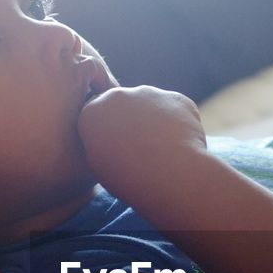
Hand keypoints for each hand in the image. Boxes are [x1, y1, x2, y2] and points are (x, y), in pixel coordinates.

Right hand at [76, 86, 206, 190]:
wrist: (174, 174)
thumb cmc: (132, 179)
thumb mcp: (101, 167)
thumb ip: (100, 144)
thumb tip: (108, 138)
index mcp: (92, 113)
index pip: (95, 118)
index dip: (106, 136)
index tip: (116, 153)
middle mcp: (117, 96)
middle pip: (121, 106)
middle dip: (128, 122)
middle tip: (140, 150)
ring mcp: (148, 93)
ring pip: (148, 105)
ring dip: (151, 121)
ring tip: (162, 150)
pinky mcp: (176, 98)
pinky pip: (173, 109)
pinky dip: (175, 123)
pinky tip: (180, 143)